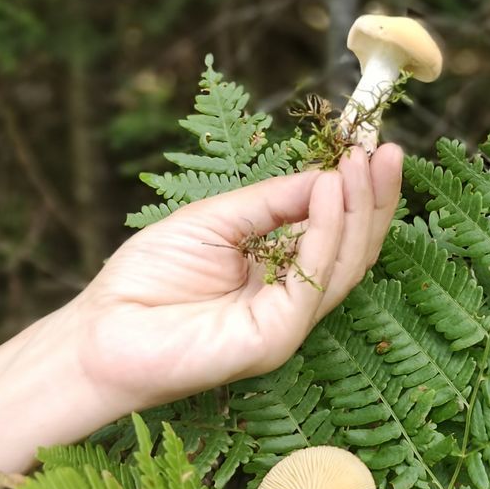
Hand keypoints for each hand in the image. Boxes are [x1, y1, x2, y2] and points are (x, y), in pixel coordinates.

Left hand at [0, 145, 402, 488]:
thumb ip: (271, 203)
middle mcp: (292, 302)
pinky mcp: (274, 339)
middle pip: (353, 251)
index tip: (374, 149)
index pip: (336, 234)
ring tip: (362, 165)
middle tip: (389, 152)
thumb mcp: (215, 221)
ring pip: (343, 267)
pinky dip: (324, 234)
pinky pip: (311, 283)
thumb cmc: (146, 280)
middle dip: (375, 201)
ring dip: (358, 211)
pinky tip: (328, 193)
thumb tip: (326, 176)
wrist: (100, 332)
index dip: (361, 195)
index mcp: (280, 275)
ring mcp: (287, 324)